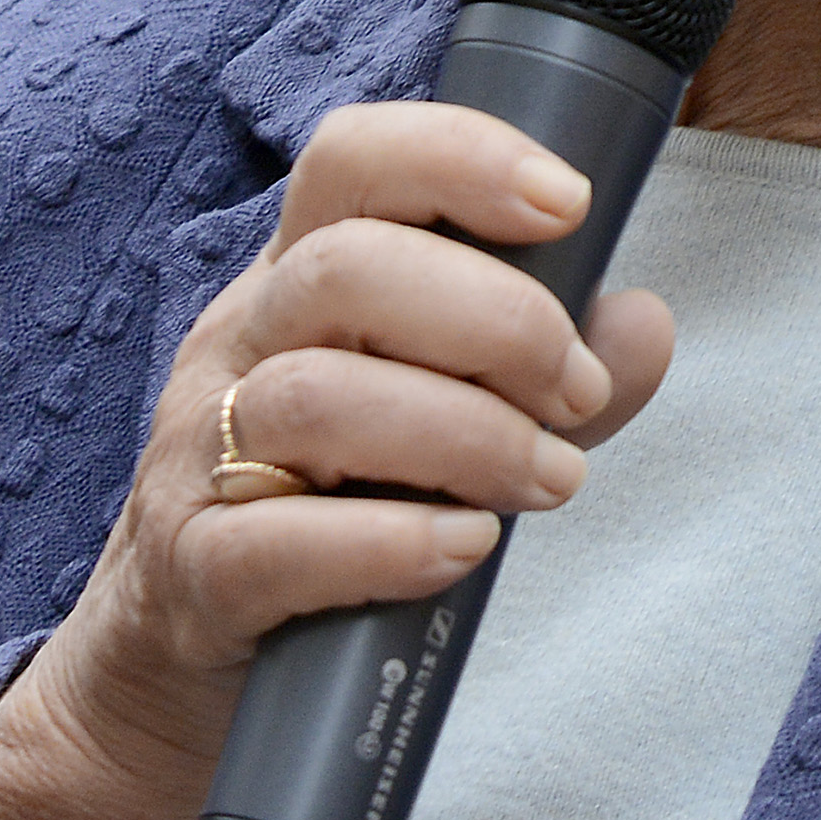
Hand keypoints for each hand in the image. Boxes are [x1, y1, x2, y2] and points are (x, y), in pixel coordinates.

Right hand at [0, 104, 672, 819]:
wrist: (178, 664)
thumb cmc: (336, 508)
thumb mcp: (448, 417)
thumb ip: (553, 372)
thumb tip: (642, 326)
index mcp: (303, 280)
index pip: (353, 160)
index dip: (462, 156)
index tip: (566, 205)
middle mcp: (241, 346)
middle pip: (346, 270)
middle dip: (498, 322)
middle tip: (575, 396)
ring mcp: (203, 457)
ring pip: (315, 400)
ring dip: (466, 436)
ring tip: (550, 481)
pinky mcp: (195, 574)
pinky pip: (275, 542)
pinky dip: (390, 541)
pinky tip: (463, 546)